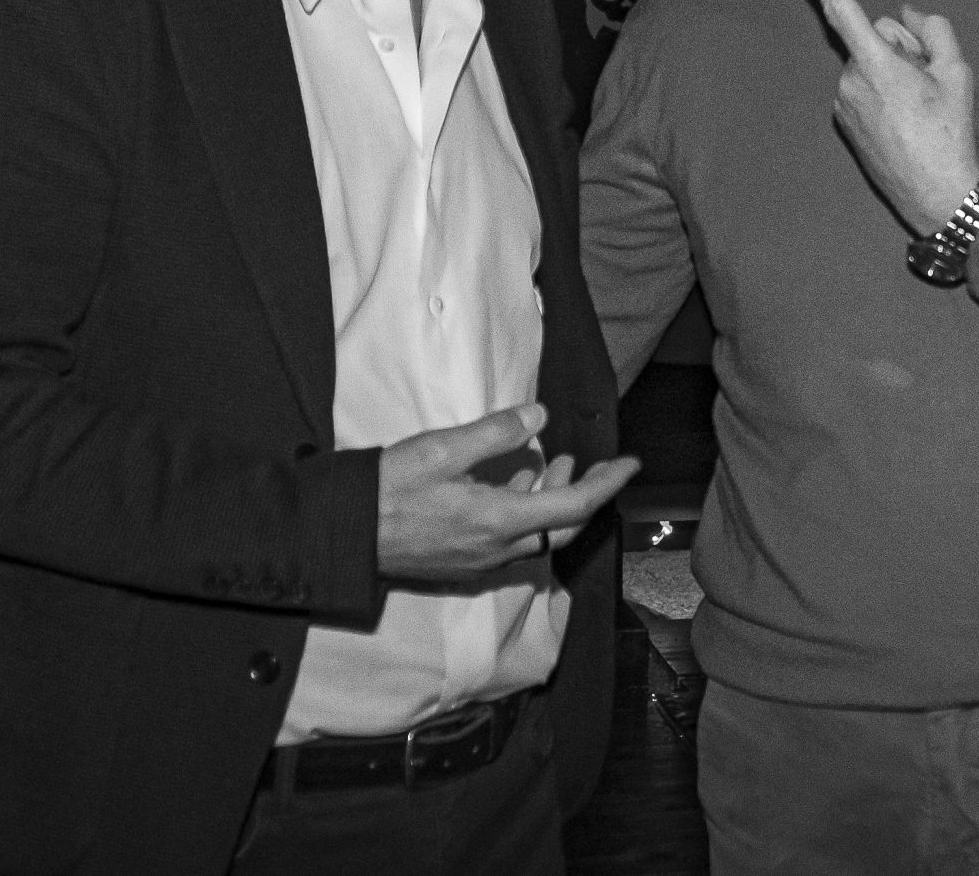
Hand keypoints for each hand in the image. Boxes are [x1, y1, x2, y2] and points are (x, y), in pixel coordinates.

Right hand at [376, 403, 641, 581]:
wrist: (347, 534)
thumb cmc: (390, 488)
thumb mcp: (442, 448)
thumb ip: (495, 432)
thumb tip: (539, 416)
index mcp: (500, 520)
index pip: (575, 505)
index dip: (608, 483)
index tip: (631, 463)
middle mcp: (499, 549)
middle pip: (564, 527)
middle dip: (585, 493)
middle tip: (594, 464)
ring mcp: (481, 561)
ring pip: (539, 536)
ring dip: (553, 500)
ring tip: (552, 463)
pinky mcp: (464, 563)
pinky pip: (513, 542)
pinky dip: (527, 513)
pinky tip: (513, 486)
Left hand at [790, 0, 978, 232]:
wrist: (936, 195)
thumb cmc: (950, 133)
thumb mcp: (957, 72)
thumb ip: (932, 30)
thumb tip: (907, 13)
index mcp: (875, 64)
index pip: (842, 9)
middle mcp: (849, 80)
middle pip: (875, 37)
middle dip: (901, 47)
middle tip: (930, 81)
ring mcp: (843, 103)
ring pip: (870, 63)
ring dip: (894, 72)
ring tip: (919, 107)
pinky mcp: (843, 121)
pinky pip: (864, 87)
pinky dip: (884, 91)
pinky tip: (906, 119)